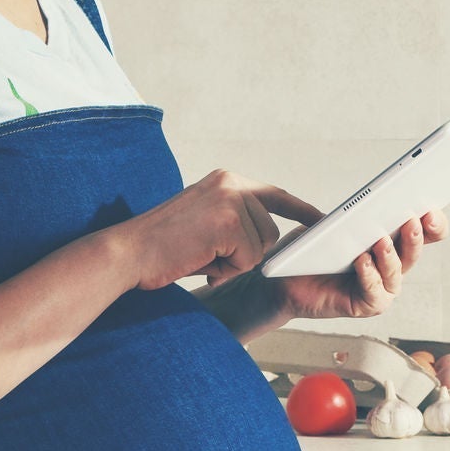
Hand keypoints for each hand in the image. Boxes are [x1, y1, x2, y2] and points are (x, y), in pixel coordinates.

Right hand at [121, 169, 320, 290]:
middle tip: (205, 254)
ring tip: (200, 255)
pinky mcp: (228, 222)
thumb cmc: (161, 246)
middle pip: (269, 231)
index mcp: (225, 180)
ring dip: (233, 263)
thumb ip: (234, 222)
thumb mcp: (204, 222)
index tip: (321, 220)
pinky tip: (200, 260)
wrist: (128, 252)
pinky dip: (225, 270)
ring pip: (260, 248)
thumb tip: (267, 242)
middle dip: (243, 255)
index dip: (299, 210)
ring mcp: (230, 200)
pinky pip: (247, 260)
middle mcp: (231, 183)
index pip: (274, 194)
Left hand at [276, 211, 447, 320]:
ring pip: (397, 273)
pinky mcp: (366, 305)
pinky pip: (375, 293)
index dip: (433, 223)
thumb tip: (372, 205)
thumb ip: (354, 216)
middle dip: (417, 236)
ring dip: (391, 256)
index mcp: (390, 242)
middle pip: (415, 252)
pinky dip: (370, 276)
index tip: (432, 208)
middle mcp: (390, 266)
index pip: (423, 232)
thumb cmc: (308, 250)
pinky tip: (362, 261)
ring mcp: (381, 287)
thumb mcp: (331, 224)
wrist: (281, 280)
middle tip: (413, 220)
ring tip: (381, 240)